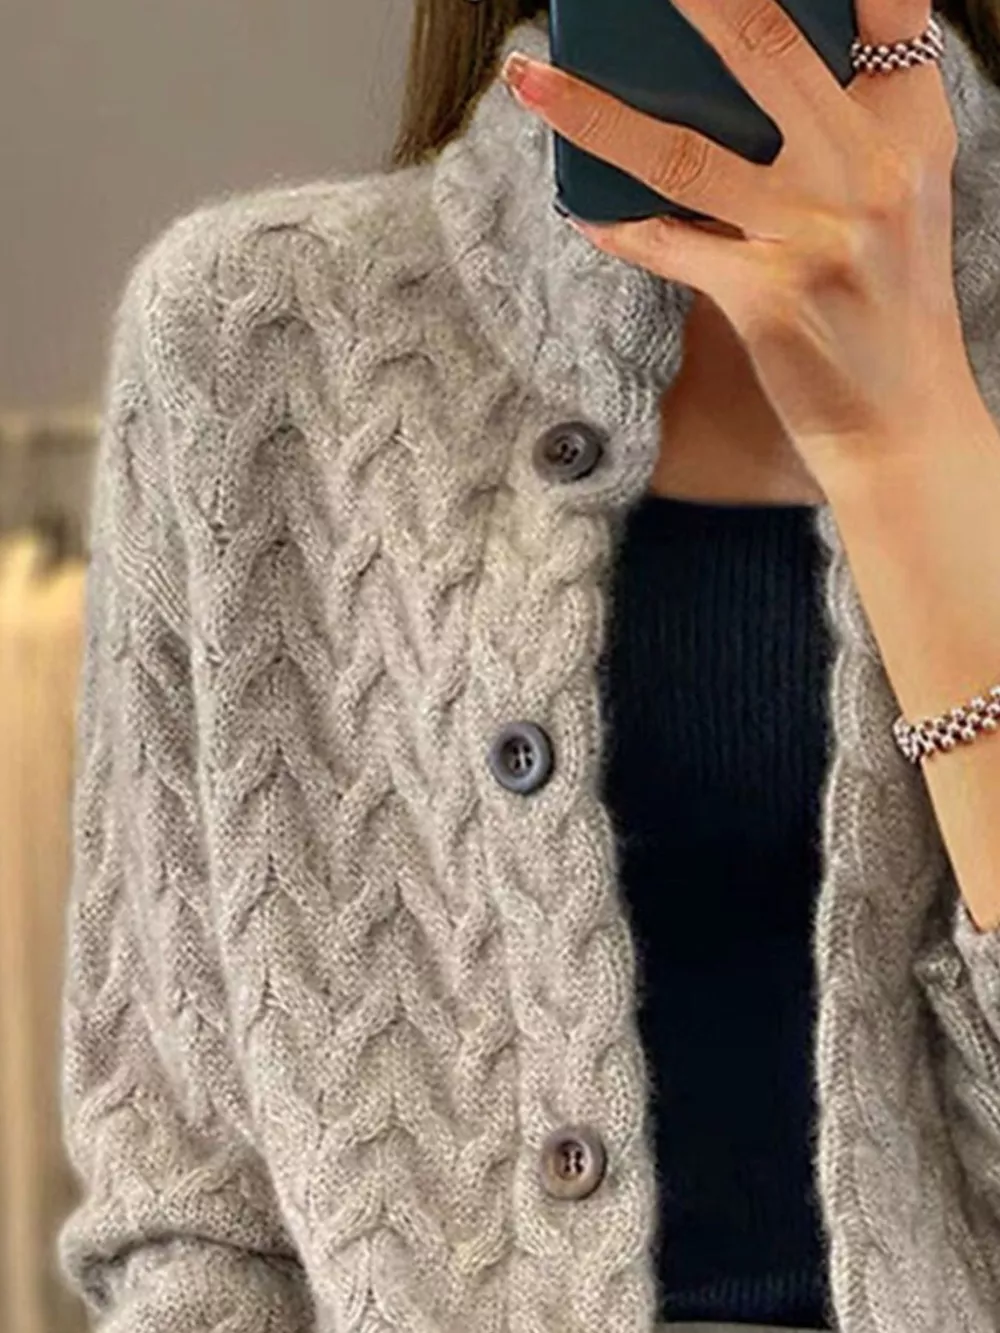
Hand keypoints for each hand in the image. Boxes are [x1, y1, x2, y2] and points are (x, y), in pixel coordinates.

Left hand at [500, 0, 981, 488]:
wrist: (902, 423)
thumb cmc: (890, 311)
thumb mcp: (899, 203)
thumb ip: (845, 134)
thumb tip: (734, 86)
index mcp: (909, 134)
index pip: (889, 15)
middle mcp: (868, 171)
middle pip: (768, 49)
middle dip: (694, 0)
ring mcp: (816, 233)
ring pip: (683, 152)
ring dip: (593, 114)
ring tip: (530, 81)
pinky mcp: (768, 296)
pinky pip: (667, 244)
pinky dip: (616, 227)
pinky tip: (579, 210)